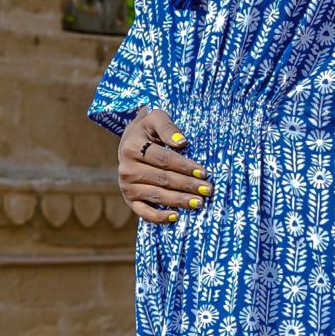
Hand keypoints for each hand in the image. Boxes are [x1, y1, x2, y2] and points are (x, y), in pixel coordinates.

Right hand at [117, 106, 213, 223]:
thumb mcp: (156, 118)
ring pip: (157, 195)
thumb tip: (182, 143)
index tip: (203, 172)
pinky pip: (143, 212)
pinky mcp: (129, 199)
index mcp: (132, 147)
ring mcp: (126, 186)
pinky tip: (176, 216)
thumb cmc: (148, 129)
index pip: (164, 160)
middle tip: (208, 190)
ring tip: (199, 203)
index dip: (185, 167)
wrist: (129, 141)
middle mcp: (126, 169)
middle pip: (163, 179)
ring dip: (179, 200)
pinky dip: (159, 217)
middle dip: (187, 185)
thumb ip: (168, 127)